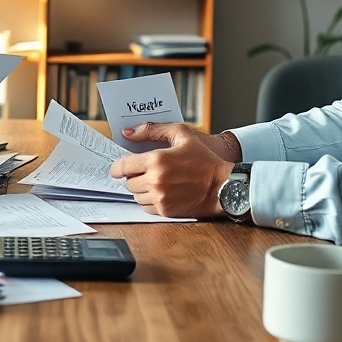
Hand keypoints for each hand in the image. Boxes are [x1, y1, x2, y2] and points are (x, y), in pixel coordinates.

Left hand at [110, 123, 234, 218]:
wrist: (223, 186)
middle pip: (128, 182)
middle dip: (134, 177)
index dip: (118, 167)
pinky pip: (146, 207)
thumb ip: (153, 130)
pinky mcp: (165, 211)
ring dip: (141, 189)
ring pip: (135, 195)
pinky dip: (150, 200)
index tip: (119, 168)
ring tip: (156, 181)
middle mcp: (155, 180)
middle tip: (146, 172)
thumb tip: (129, 132)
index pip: (123, 166)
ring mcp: (160, 197)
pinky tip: (162, 192)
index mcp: (156, 160)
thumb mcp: (182, 135)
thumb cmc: (204, 159)